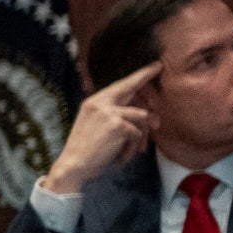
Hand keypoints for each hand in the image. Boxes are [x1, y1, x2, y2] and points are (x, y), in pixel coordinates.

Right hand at [44, 62, 158, 194]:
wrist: (73, 166)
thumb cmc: (86, 150)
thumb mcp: (96, 127)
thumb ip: (115, 116)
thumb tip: (145, 114)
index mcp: (93, 102)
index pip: (120, 85)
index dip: (140, 75)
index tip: (156, 66)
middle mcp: (99, 103)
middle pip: (130, 88)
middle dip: (147, 85)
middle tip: (159, 86)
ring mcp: (108, 112)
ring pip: (141, 116)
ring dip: (141, 136)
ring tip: (134, 149)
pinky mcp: (117, 125)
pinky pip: (138, 133)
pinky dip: (133, 148)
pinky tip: (122, 156)